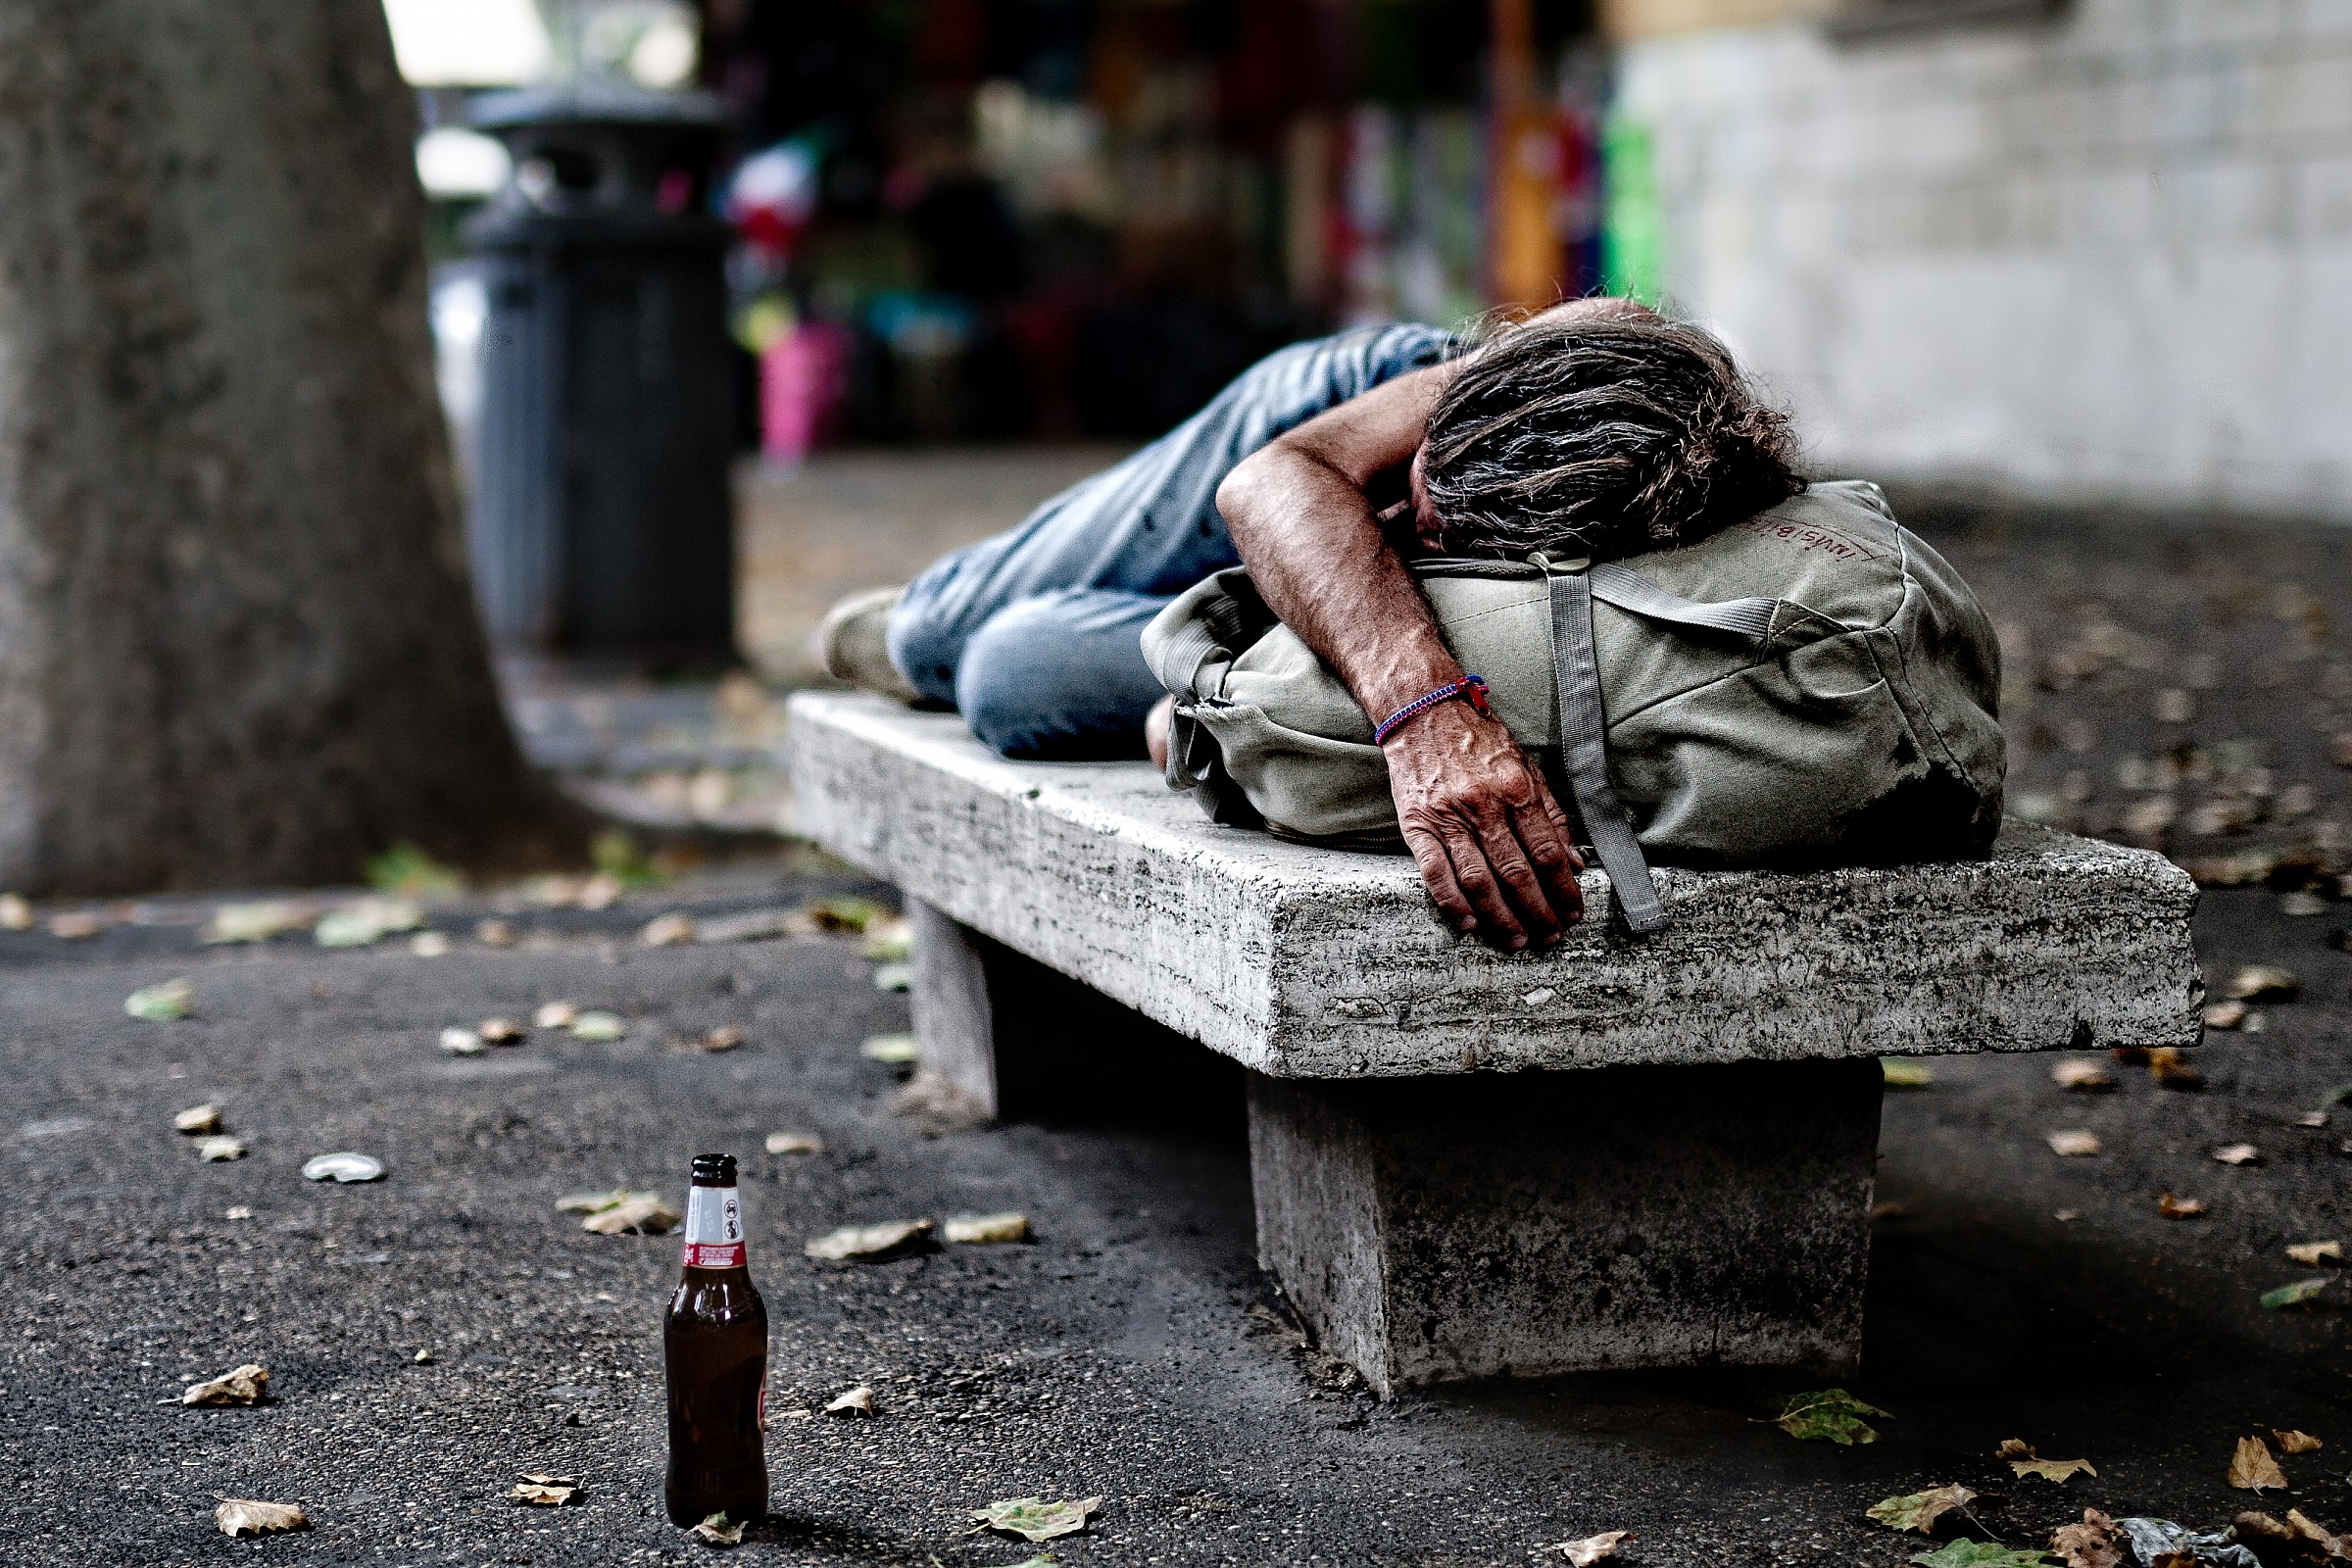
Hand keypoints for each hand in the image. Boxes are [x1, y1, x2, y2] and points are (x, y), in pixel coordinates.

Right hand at [1383, 700, 1584, 947]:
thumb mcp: (1526, 765)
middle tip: (1550, 936)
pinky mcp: (1417, 824)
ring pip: (1479, 881)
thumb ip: (1551, 814)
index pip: (1547, 852)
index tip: (1573, 911)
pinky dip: (1452, 903)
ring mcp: (1448, 817)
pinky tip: (1469, 923)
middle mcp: (1484, 805)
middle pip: (1517, 873)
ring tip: (1518, 939)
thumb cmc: (1477, 739)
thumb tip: (1573, 860)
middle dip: (1538, 911)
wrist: (1422, 711)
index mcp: (1516, 789)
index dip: (1563, 889)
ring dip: (1501, 917)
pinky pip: (1435, 873)